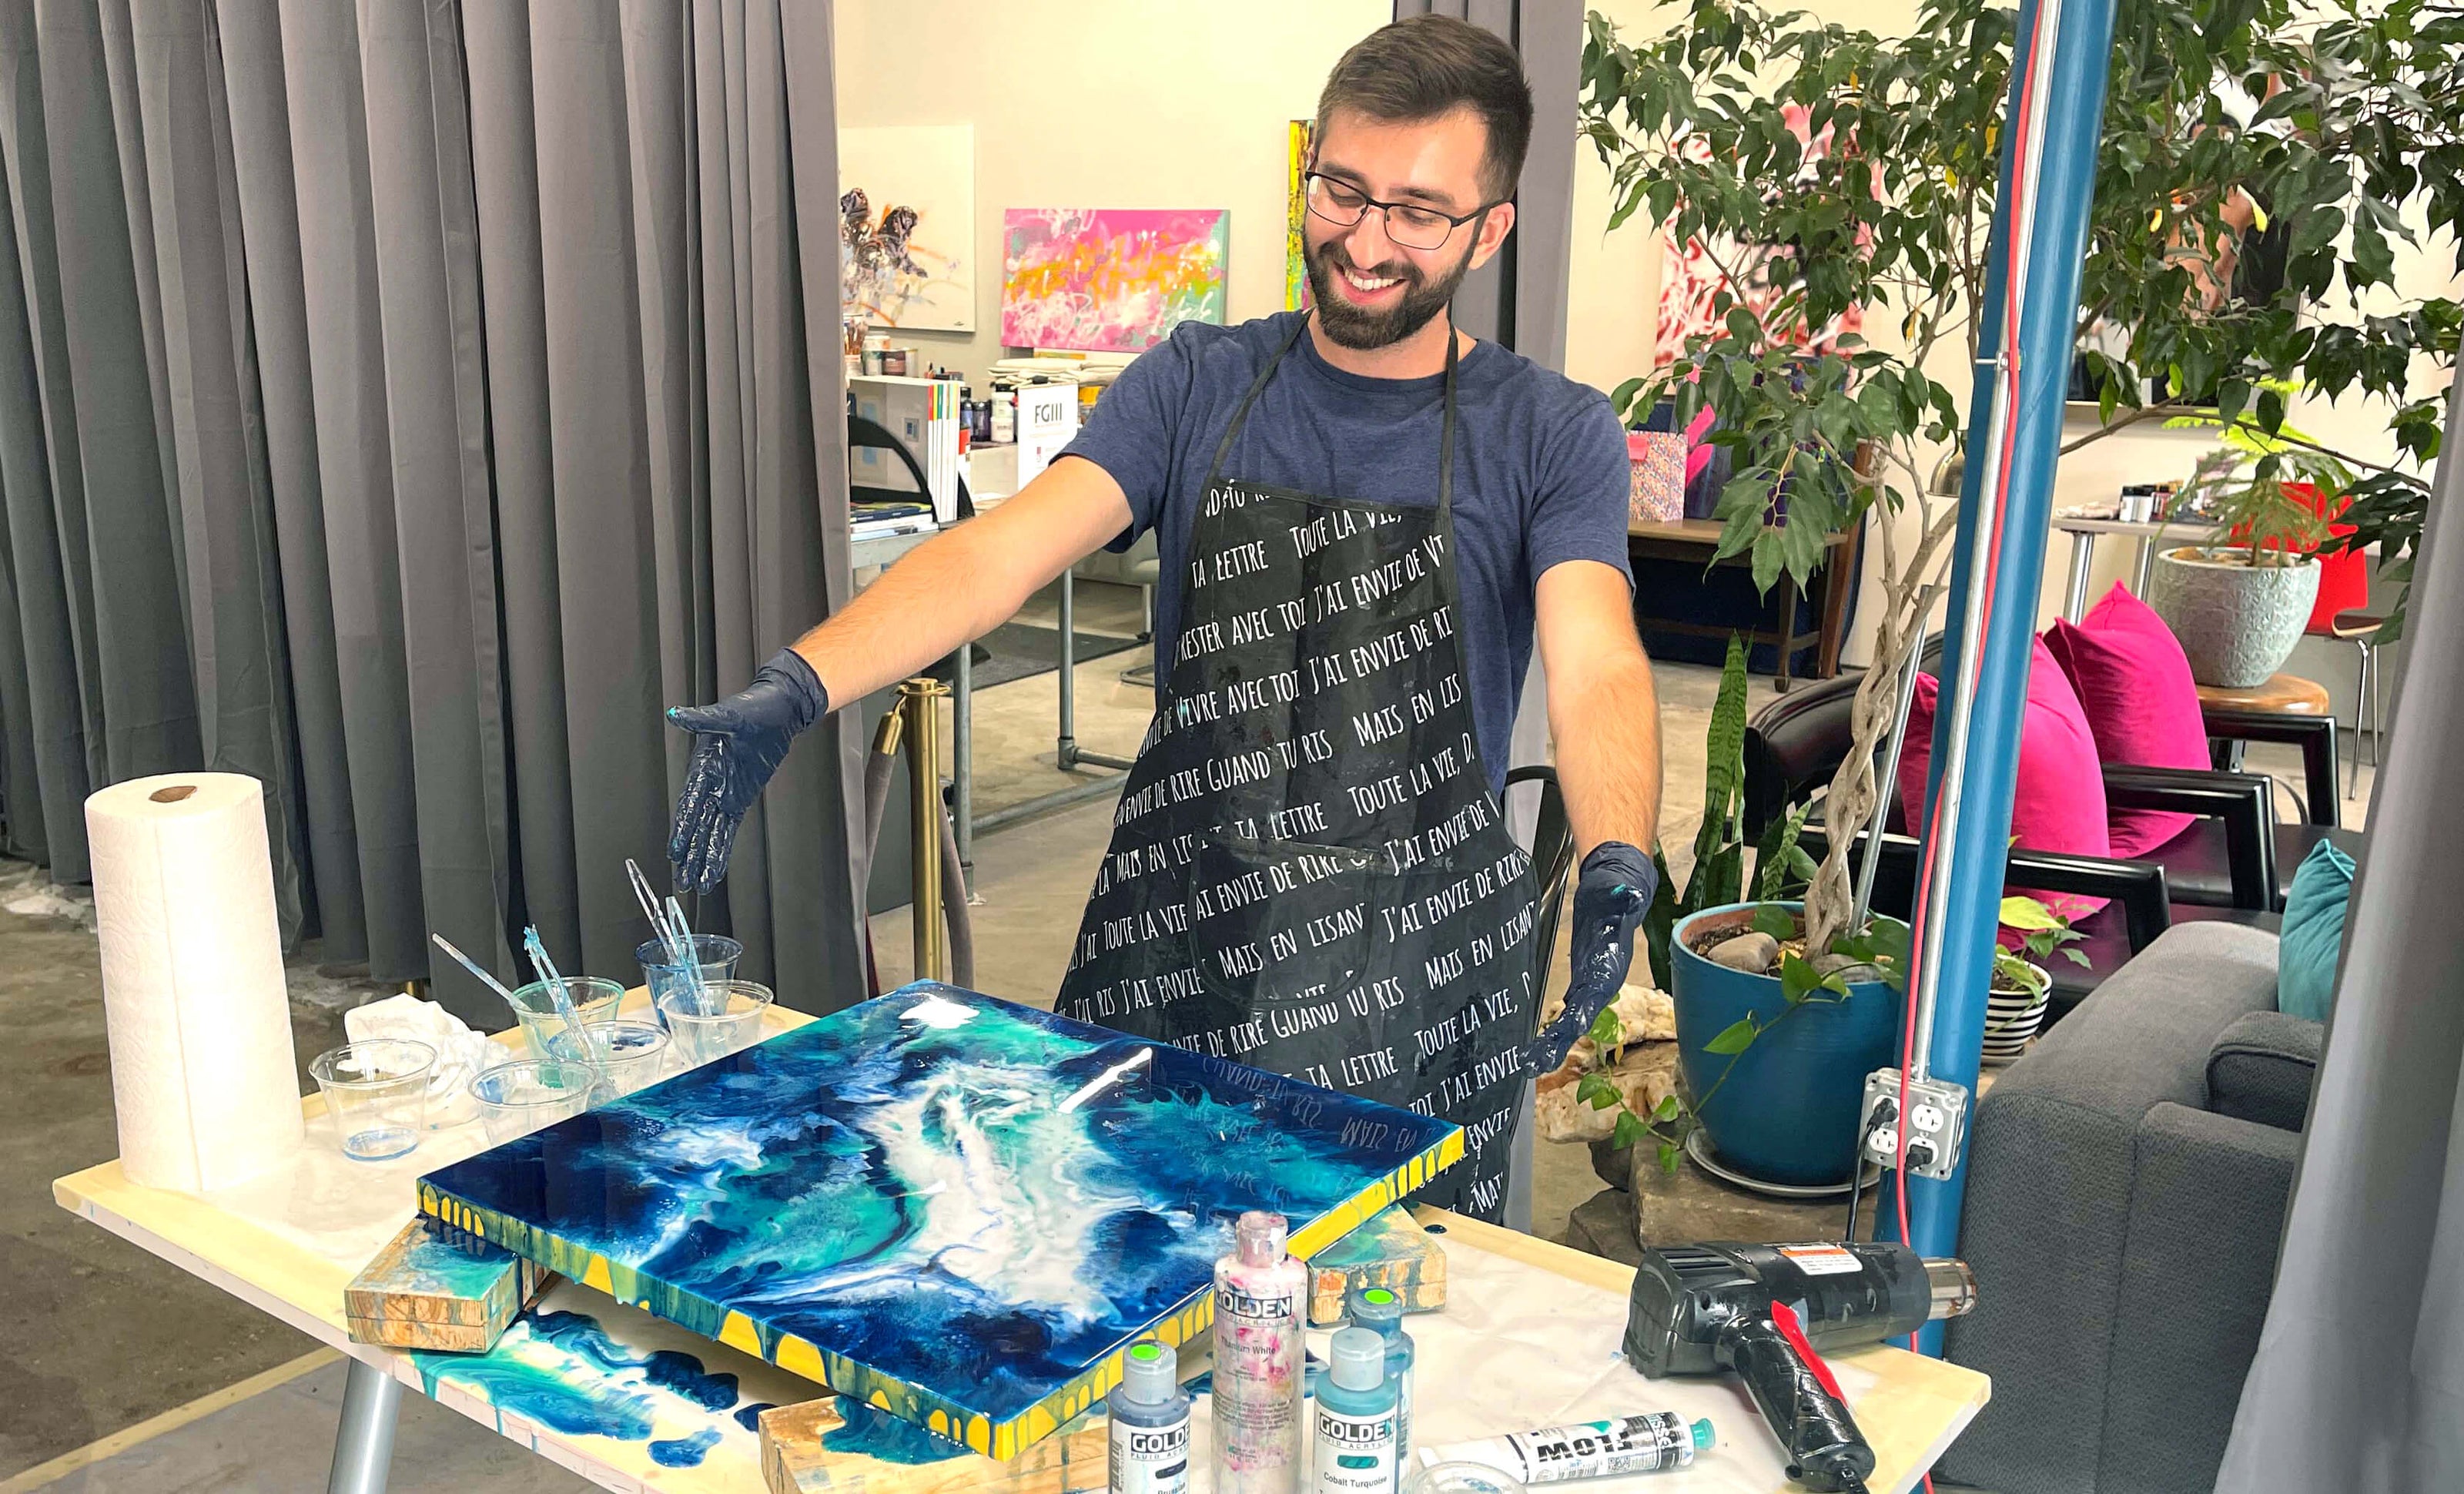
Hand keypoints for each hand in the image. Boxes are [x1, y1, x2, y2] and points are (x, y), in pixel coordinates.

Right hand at [666, 648, 828, 890]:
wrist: (778, 711)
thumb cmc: (753, 709)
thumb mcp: (729, 715)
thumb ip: (701, 719)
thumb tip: (676, 714)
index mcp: (703, 765)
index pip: (690, 803)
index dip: (683, 829)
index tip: (675, 850)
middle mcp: (709, 784)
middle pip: (697, 826)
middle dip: (690, 854)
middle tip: (682, 880)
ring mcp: (724, 793)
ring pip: (710, 833)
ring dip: (703, 858)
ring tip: (695, 884)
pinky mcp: (739, 799)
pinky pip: (728, 829)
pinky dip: (721, 849)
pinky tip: (715, 869)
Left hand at [1523, 841, 1658, 1074]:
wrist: (1618, 894)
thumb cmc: (1617, 893)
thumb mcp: (1620, 893)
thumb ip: (1625, 899)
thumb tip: (1631, 894)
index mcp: (1610, 966)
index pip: (1595, 993)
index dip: (1581, 1013)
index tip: (1565, 1033)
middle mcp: (1602, 981)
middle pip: (1580, 1017)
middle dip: (1560, 1041)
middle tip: (1535, 1064)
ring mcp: (1590, 984)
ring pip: (1572, 1019)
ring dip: (1554, 1041)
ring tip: (1531, 1064)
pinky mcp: (1580, 982)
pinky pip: (1566, 1011)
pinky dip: (1553, 1028)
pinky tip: (1536, 1045)